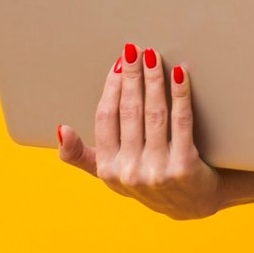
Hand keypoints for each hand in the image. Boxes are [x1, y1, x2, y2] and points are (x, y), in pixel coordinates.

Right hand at [56, 44, 221, 220]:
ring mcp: (157, 170)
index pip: (105, 118)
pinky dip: (181, 94)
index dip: (112, 88)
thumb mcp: (110, 174)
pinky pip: (181, 122)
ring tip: (154, 55)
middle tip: (134, 49)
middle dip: (132, 76)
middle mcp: (130, 172)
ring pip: (154, 113)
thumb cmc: (147, 178)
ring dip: (154, 80)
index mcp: (108, 169)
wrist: (192, 203)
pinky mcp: (184, 166)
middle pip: (130, 112)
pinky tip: (181, 73)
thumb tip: (61, 129)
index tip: (118, 62)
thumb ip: (82, 155)